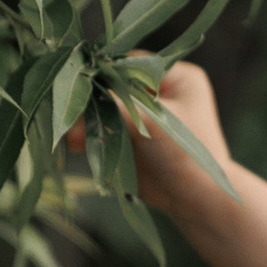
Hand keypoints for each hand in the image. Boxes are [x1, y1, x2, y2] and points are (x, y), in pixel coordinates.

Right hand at [71, 59, 236, 235]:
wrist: (196, 201)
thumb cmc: (187, 155)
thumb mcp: (153, 122)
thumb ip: (115, 107)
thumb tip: (74, 106)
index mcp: (177, 77)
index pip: (132, 65)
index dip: (106, 75)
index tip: (82, 86)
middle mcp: (161, 92)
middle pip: (115, 88)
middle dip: (92, 103)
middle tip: (71, 117)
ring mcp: (145, 116)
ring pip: (106, 110)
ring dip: (87, 121)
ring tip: (70, 136)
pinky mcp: (132, 139)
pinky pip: (105, 129)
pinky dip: (90, 135)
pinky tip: (73, 143)